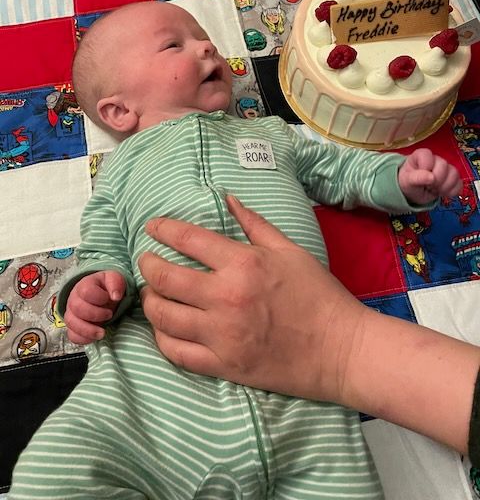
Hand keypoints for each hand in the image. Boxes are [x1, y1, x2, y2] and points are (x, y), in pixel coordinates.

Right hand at [63, 270, 125, 343]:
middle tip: (110, 315)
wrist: (102, 295)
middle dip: (95, 314)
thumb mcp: (114, 279)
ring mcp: (72, 314)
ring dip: (88, 330)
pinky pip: (72, 335)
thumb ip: (116, 283)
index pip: (86, 291)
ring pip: (71, 323)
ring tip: (103, 333)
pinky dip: (83, 338)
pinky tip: (95, 337)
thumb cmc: (107, 288)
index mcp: (84, 285)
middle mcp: (74, 299)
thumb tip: (116, 296)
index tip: (110, 299)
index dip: (99, 297)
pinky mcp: (74, 327)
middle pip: (77, 308)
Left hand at [139, 195, 365, 402]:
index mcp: (244, 264)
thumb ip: (254, 223)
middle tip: (147, 260)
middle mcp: (226, 297)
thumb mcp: (290, 250)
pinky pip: (176, 352)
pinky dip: (162, 337)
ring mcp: (221, 335)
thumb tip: (228, 198)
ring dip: (149, 300)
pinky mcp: (223, 365)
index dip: (162, 229)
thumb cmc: (319, 295)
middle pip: (165, 277)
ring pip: (163, 316)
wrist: (341, 349)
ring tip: (151, 293)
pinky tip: (163, 327)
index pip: (187, 239)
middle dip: (148, 264)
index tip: (152, 227)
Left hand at [398, 148, 461, 203]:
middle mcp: (435, 159)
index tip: (421, 178)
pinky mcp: (452, 178)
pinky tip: (442, 193)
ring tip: (433, 190)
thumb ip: (417, 177)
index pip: (428, 155)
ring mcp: (445, 168)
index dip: (426, 168)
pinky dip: (451, 191)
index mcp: (421, 155)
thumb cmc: (408, 183)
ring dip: (444, 186)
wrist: (413, 193)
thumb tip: (431, 177)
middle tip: (427, 186)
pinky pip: (459, 183)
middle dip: (436, 180)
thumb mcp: (407, 181)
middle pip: (443, 165)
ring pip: (454, 174)